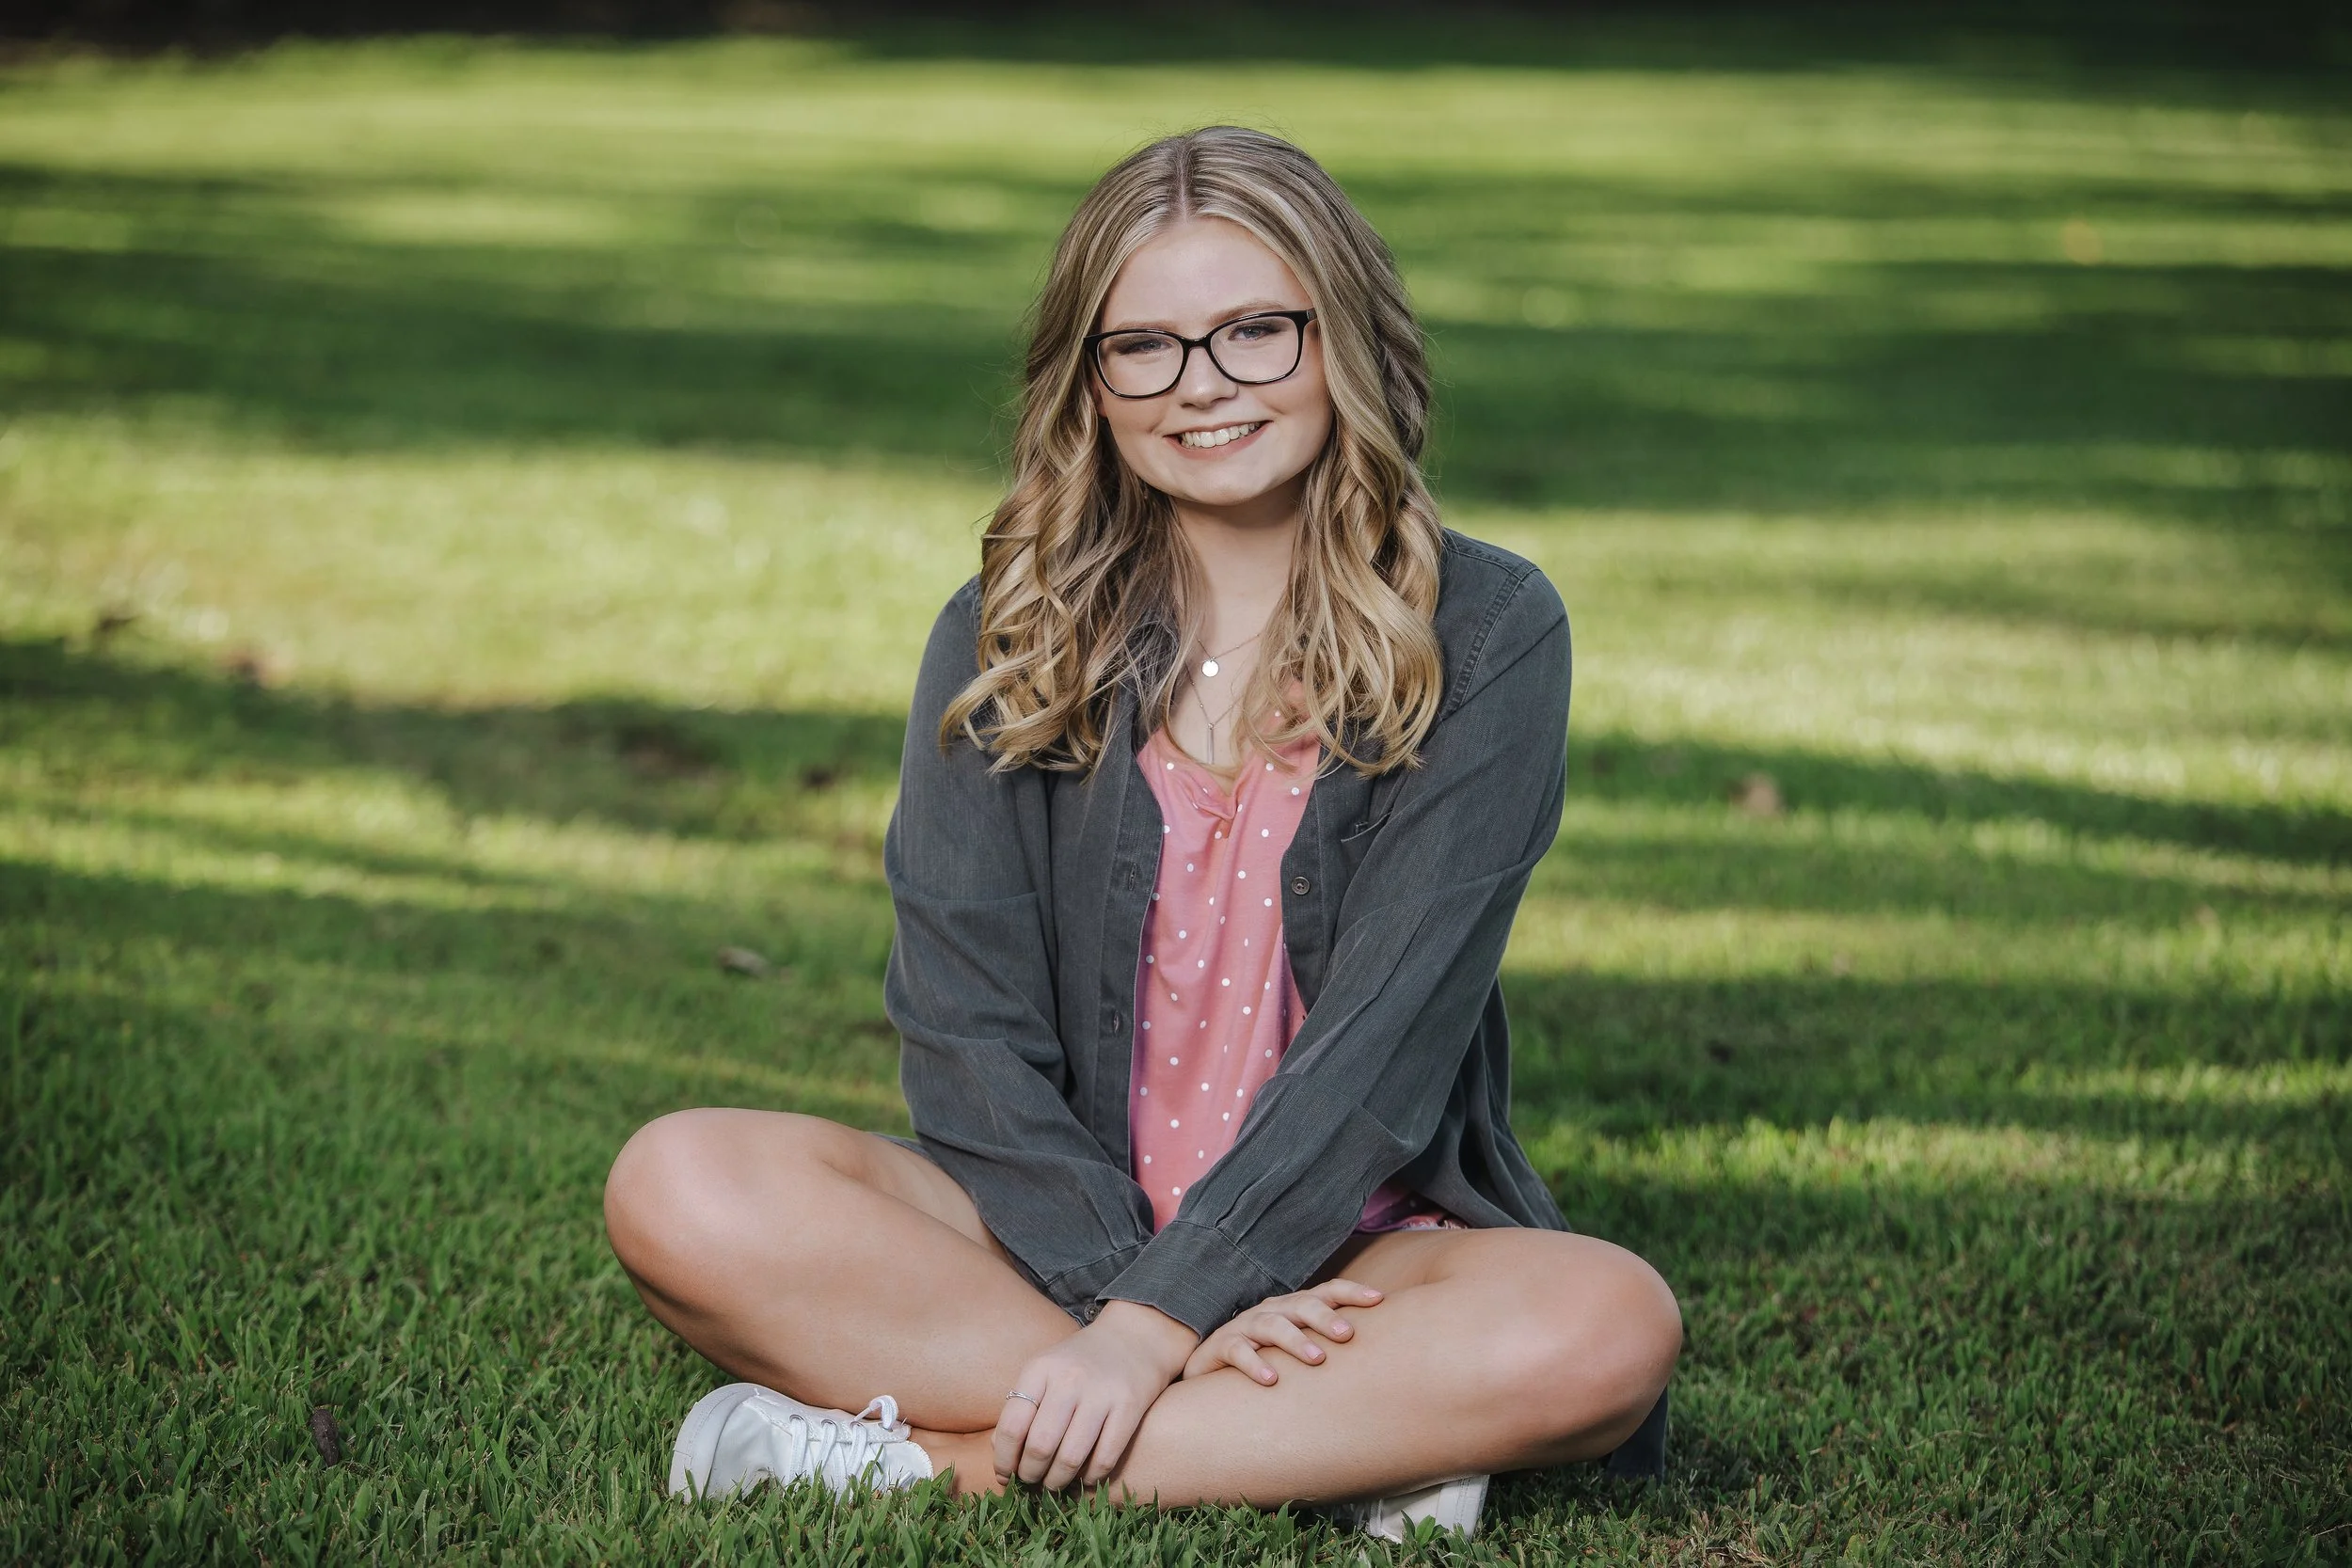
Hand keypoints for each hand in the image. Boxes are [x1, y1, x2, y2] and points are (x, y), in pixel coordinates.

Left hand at [993, 1300, 1197, 1491]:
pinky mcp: (1130, 1407)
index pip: (1012, 1426)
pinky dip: (1090, 1477)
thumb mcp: (1045, 1370)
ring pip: (1071, 1457)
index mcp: (1040, 1368)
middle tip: (1030, 1482)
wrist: (1134, 1337)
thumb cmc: (1079, 1361)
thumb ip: (1021, 1406)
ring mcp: (1101, 1393)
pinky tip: (1084, 1478)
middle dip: (1030, 1475)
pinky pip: (1105, 1458)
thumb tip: (1001, 1456)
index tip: (1004, 1475)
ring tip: (1053, 1485)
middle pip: (1040, 1446)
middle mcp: (1069, 1379)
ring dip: (1057, 1482)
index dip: (1004, 1460)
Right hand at [1181, 1278, 1383, 1385]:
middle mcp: (1272, 1311)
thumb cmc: (1264, 1356)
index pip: (1325, 1292)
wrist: (1209, 1368)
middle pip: (1301, 1305)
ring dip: (1296, 1340)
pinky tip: (1271, 1379)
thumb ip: (1325, 1342)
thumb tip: (1374, 1353)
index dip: (1351, 1292)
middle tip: (1347, 1335)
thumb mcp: (1295, 1345)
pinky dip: (1255, 1364)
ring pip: (1272, 1326)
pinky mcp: (1222, 1347)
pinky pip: (1238, 1351)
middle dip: (1325, 1318)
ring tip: (1317, 1359)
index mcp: (1293, 1308)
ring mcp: (1245, 1326)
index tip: (1379, 1300)